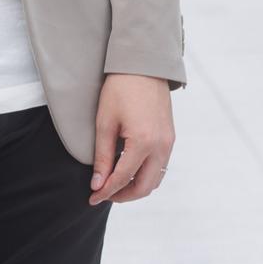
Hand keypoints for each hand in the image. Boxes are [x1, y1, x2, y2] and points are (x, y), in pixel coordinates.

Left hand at [88, 72, 174, 204]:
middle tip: (104, 194)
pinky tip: (130, 170)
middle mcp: (161, 146)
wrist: (144, 65)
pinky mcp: (170, 137)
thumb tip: (98, 183)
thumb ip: (102, 156)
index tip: (92, 197)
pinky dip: (146, 175)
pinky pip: (161, 167)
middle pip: (145, 187)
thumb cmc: (121, 89)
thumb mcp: (105, 122)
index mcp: (143, 142)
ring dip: (136, 187)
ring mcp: (169, 142)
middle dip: (123, 196)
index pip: (123, 178)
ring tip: (115, 184)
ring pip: (156, 180)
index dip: (106, 191)